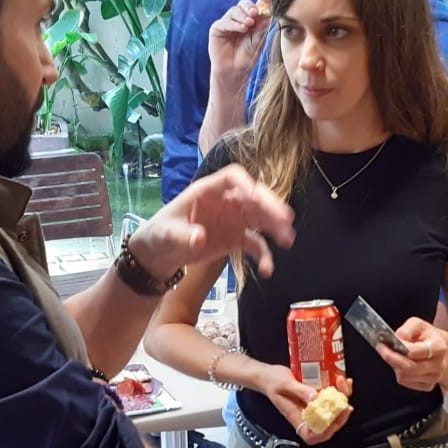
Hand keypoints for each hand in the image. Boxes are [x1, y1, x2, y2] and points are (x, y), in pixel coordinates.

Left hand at [130, 164, 294, 280]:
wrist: (161, 254)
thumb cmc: (160, 235)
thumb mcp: (166, 235)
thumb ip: (183, 236)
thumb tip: (199, 238)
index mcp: (208, 191)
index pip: (232, 178)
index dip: (246, 184)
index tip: (256, 196)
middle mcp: (226, 201)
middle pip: (253, 196)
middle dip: (270, 205)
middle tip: (285, 219)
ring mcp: (234, 220)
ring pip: (260, 218)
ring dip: (275, 227)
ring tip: (287, 240)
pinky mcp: (236, 239)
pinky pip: (255, 244)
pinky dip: (263, 255)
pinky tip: (267, 269)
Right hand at [208, 0, 271, 97]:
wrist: (236, 71)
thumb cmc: (248, 55)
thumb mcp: (259, 37)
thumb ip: (262, 22)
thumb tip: (267, 2)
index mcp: (249, 19)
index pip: (253, 5)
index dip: (258, 4)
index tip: (264, 5)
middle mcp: (237, 19)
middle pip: (242, 4)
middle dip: (249, 7)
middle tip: (255, 13)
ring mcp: (227, 23)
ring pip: (234, 11)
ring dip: (242, 16)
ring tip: (249, 24)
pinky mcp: (217, 29)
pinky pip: (224, 22)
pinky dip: (234, 24)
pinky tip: (242, 29)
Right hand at [256, 363, 353, 446]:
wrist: (268, 374)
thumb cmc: (272, 382)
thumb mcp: (284, 385)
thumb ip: (300, 391)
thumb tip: (315, 398)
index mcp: (297, 417)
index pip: (312, 435)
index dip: (325, 433)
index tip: (334, 422)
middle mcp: (307, 413)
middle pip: (327, 424)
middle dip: (340, 415)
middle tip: (346, 404)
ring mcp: (313, 405)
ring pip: (333, 409)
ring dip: (342, 398)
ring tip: (344, 384)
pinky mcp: (317, 395)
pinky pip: (331, 397)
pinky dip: (339, 389)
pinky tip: (341, 380)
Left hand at [375, 316, 447, 392]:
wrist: (440, 349)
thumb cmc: (427, 336)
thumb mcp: (418, 325)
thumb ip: (406, 330)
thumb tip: (397, 340)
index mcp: (438, 347)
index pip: (414, 352)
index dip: (396, 349)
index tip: (383, 345)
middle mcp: (438, 364)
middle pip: (408, 367)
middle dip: (391, 358)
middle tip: (382, 350)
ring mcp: (434, 377)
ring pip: (405, 376)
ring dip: (395, 366)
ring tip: (396, 356)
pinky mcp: (428, 386)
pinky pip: (406, 382)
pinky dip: (400, 374)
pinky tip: (402, 365)